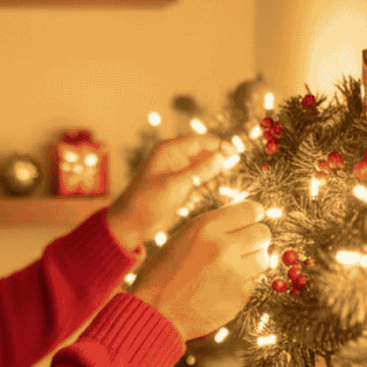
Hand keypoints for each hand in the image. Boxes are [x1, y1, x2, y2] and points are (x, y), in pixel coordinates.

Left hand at [105, 133, 229, 252]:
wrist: (131, 225)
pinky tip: (216, 187)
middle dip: (220, 159)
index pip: (200, 141)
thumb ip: (200, 171)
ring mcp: (178, 173)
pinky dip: (209, 182)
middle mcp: (174, 158)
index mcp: (169, 150)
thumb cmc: (146, 202)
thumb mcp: (174, 185)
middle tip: (236, 168)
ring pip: (204, 166)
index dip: (219, 146)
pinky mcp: (181, 187)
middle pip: (205, 152)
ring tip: (230, 177)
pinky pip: (200, 179)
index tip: (235, 155)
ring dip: (216, 171)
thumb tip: (223, 157)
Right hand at [129, 200, 271, 341]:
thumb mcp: (182, 239)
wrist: (155, 312)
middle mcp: (224, 246)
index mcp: (206, 227)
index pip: (251, 210)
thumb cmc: (162, 275)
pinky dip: (243, 282)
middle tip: (242, 247)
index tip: (248, 223)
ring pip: (264, 258)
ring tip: (232, 268)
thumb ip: (213, 229)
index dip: (251, 216)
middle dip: (255, 239)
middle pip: (263, 233)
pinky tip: (222, 286)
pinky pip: (254, 281)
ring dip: (252, 261)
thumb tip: (244, 224)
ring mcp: (235, 273)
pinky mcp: (240, 296)